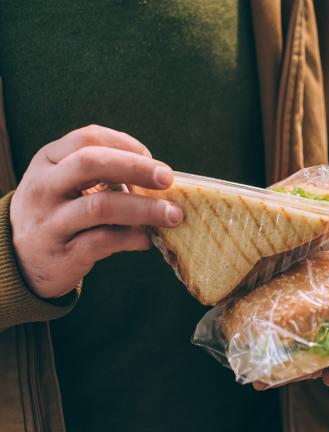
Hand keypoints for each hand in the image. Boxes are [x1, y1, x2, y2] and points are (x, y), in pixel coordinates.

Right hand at [9, 125, 182, 298]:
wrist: (20, 260)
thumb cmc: (59, 212)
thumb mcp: (67, 184)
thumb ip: (104, 174)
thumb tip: (157, 178)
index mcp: (47, 161)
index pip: (87, 138)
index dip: (125, 144)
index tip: (152, 159)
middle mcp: (43, 187)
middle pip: (90, 163)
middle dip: (136, 168)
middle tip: (168, 179)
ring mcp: (49, 222)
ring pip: (100, 206)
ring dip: (144, 209)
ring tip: (172, 215)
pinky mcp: (61, 255)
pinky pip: (103, 241)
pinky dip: (133, 238)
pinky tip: (148, 239)